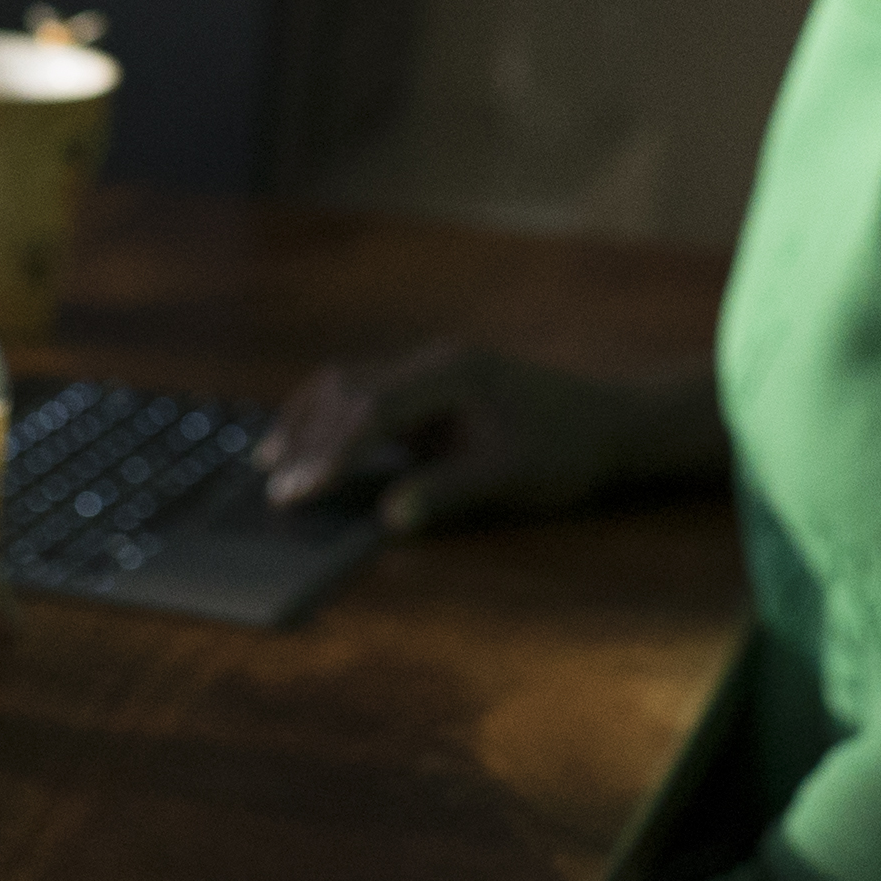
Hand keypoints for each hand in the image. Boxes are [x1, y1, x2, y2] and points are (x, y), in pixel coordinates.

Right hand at [256, 342, 718, 532]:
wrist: (609, 422)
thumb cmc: (565, 451)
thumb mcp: (509, 479)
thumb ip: (446, 493)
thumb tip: (389, 519)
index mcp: (451, 377)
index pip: (372, 411)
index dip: (328, 453)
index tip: (296, 490)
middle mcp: (433, 362)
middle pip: (348, 389)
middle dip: (306, 436)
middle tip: (271, 484)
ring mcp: (430, 369)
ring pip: (349, 384)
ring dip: (311, 421)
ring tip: (272, 464)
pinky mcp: (429, 385)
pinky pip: (366, 393)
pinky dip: (332, 419)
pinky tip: (310, 448)